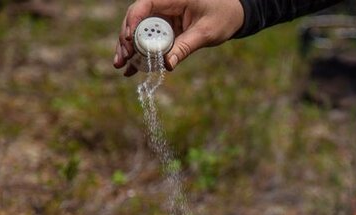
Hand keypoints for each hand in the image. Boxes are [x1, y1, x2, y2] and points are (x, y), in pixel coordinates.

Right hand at [114, 0, 244, 75]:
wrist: (233, 15)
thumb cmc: (222, 16)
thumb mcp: (206, 32)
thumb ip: (185, 47)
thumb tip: (166, 65)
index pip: (145, 5)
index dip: (133, 21)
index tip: (129, 40)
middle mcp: (163, 6)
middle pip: (136, 20)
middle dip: (126, 40)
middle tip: (121, 59)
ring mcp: (162, 18)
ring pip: (139, 32)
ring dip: (129, 49)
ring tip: (121, 66)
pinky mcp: (165, 29)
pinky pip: (150, 40)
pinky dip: (142, 54)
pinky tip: (132, 68)